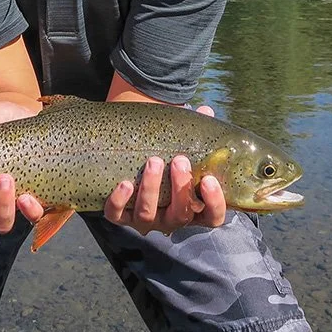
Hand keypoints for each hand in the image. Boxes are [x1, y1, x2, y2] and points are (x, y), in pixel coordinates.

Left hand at [102, 105, 227, 235]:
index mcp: (193, 208)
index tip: (209, 180)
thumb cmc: (168, 159)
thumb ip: (197, 133)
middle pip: (180, 215)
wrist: (134, 165)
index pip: (212, 217)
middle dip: (180, 187)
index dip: (214, 203)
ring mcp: (145, 220)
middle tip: (180, 160)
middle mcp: (170, 219)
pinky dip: (119, 201)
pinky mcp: (120, 216)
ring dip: (151, 189)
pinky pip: (117, 215)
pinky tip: (125, 183)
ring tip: (153, 161)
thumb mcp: (184, 148)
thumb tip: (206, 111)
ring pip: (148, 214)